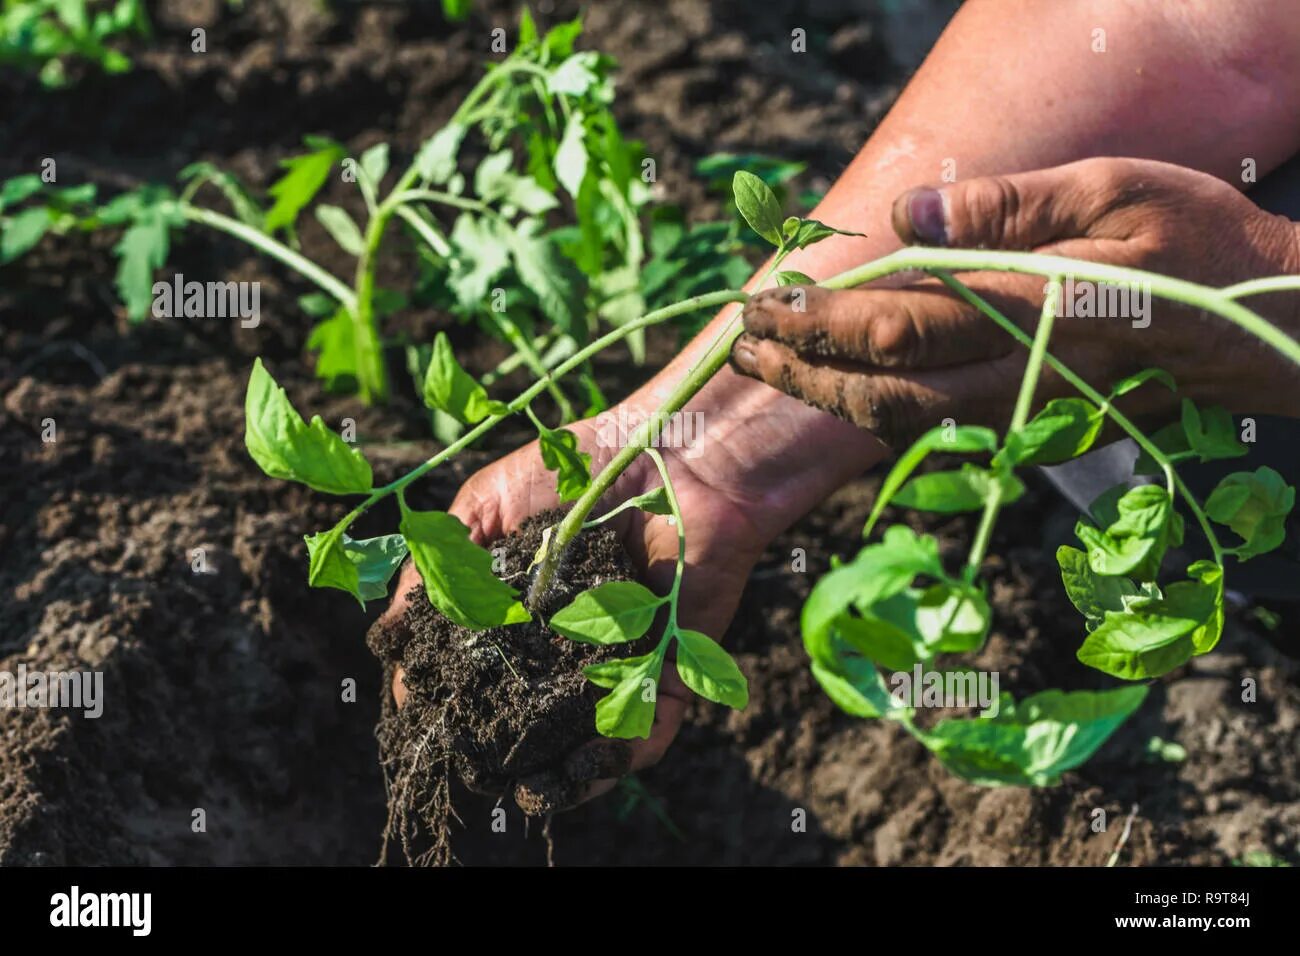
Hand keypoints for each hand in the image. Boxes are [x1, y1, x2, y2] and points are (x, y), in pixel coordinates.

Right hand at [376, 410, 771, 812]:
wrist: (670, 453)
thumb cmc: (574, 468)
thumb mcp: (482, 508)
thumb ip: (436, 569)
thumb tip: (389, 646)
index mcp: (522, 611)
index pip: (479, 673)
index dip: (451, 702)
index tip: (424, 724)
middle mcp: (567, 643)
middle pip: (529, 715)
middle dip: (503, 749)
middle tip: (478, 769)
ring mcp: (619, 660)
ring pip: (586, 737)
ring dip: (560, 773)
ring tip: (534, 790)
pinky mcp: (671, 667)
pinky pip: (649, 730)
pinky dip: (621, 759)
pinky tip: (589, 771)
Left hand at [731, 157, 1299, 446]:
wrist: (1268, 331)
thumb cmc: (1199, 246)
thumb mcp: (1118, 190)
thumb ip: (1009, 206)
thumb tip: (906, 214)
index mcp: (1033, 311)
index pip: (898, 328)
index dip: (819, 321)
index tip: (763, 303)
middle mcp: (1018, 375)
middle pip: (882, 389)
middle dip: (801, 368)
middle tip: (741, 344)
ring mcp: (1023, 409)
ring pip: (902, 418)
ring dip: (826, 394)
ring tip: (770, 363)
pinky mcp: (1031, 421)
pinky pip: (936, 423)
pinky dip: (874, 405)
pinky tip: (839, 381)